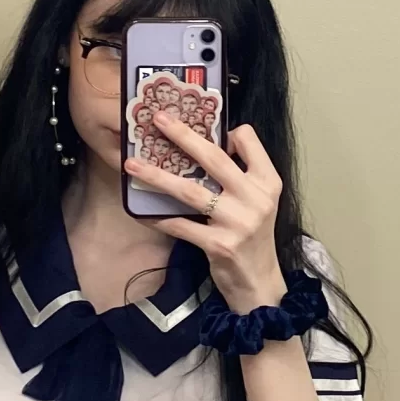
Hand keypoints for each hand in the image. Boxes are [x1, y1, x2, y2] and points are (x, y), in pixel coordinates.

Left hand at [124, 114, 285, 311]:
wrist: (259, 281)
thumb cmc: (252, 236)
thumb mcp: (258, 201)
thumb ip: (241, 174)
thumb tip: (208, 143)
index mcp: (267, 181)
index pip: (249, 140)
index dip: (227, 131)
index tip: (203, 125)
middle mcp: (255, 198)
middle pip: (214, 158)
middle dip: (183, 136)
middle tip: (158, 119)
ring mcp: (238, 222)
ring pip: (190, 191)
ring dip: (157, 176)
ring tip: (132, 165)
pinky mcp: (219, 245)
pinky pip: (180, 226)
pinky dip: (157, 218)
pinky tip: (139, 212)